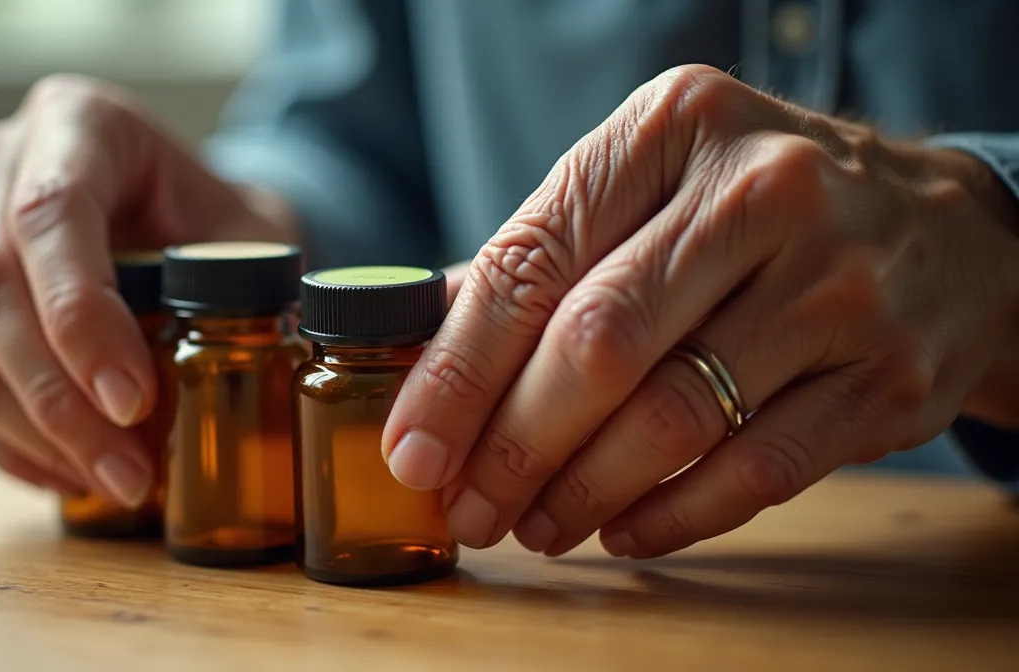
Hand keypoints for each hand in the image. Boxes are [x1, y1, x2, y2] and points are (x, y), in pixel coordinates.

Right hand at [0, 75, 296, 504]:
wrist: (186, 221)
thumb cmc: (219, 220)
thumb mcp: (253, 229)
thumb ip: (252, 275)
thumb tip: (252, 350)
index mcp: (74, 123)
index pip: (51, 215)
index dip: (81, 315)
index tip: (133, 400)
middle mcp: (1, 172)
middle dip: (57, 395)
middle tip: (129, 470)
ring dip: (38, 434)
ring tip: (118, 485)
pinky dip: (17, 447)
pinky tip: (77, 477)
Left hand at [382, 65, 1018, 558]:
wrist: (951, 231)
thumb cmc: (762, 209)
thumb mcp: (658, 182)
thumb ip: (551, 253)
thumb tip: (432, 348)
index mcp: (675, 127)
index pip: (534, 261)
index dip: (459, 371)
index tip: (414, 447)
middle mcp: (761, 192)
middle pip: (596, 344)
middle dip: (512, 445)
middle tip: (470, 505)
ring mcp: (834, 286)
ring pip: (670, 415)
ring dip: (581, 489)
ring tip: (535, 524)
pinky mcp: (886, 376)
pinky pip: (754, 470)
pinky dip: (672, 513)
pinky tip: (621, 529)